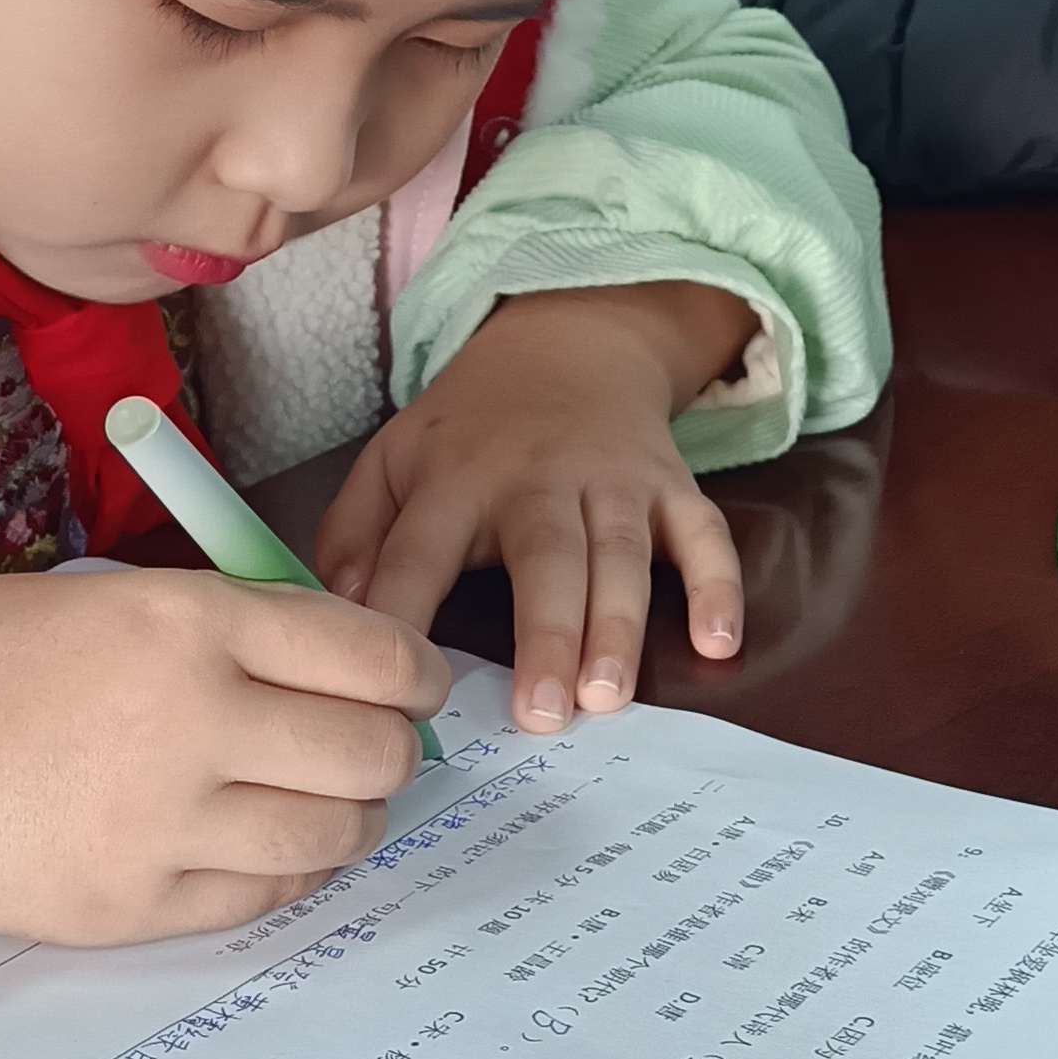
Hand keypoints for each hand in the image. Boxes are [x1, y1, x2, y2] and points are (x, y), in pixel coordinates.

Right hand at [0, 564, 447, 945]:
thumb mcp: (100, 598)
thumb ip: (217, 627)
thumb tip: (331, 666)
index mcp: (187, 623)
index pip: (369, 653)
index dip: (416, 672)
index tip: (418, 683)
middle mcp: (196, 721)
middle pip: (371, 750)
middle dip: (392, 747)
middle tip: (373, 745)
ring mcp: (167, 826)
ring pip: (334, 834)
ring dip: (350, 817)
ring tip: (327, 802)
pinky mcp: (133, 909)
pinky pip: (262, 899)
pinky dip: (286, 873)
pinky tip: (266, 848)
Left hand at [315, 282, 756, 734]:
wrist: (568, 343)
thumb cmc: (469, 430)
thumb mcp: (392, 459)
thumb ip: (353, 533)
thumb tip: (339, 612)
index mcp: (455, 478)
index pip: (419, 549)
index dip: (401, 612)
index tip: (394, 687)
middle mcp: (537, 478)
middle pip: (544, 557)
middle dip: (544, 634)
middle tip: (539, 714)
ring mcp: (612, 481)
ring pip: (620, 555)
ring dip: (618, 625)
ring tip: (607, 695)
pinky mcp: (670, 485)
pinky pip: (704, 535)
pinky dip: (718, 587)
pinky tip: (718, 644)